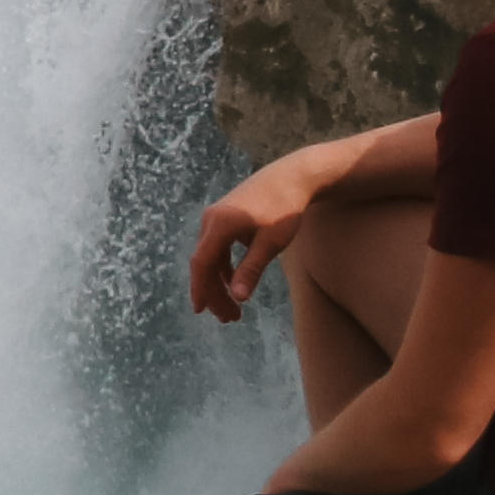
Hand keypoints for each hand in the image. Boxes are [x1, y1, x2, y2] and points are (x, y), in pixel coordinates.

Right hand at [188, 161, 316, 323]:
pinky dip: (224, 267)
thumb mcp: (271, 243)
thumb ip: (251, 269)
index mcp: (219, 225)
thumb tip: (237, 297)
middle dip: (214, 293)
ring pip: (211, 257)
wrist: (294, 176)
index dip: (200, 289)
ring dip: (219, 282)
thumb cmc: (285, 208)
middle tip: (229, 318)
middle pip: (204, 263)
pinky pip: (218, 248)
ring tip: (233, 307)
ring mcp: (217, 216)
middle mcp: (211, 219)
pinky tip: (235, 282)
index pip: (201, 263)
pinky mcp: (225, 216)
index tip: (201, 312)